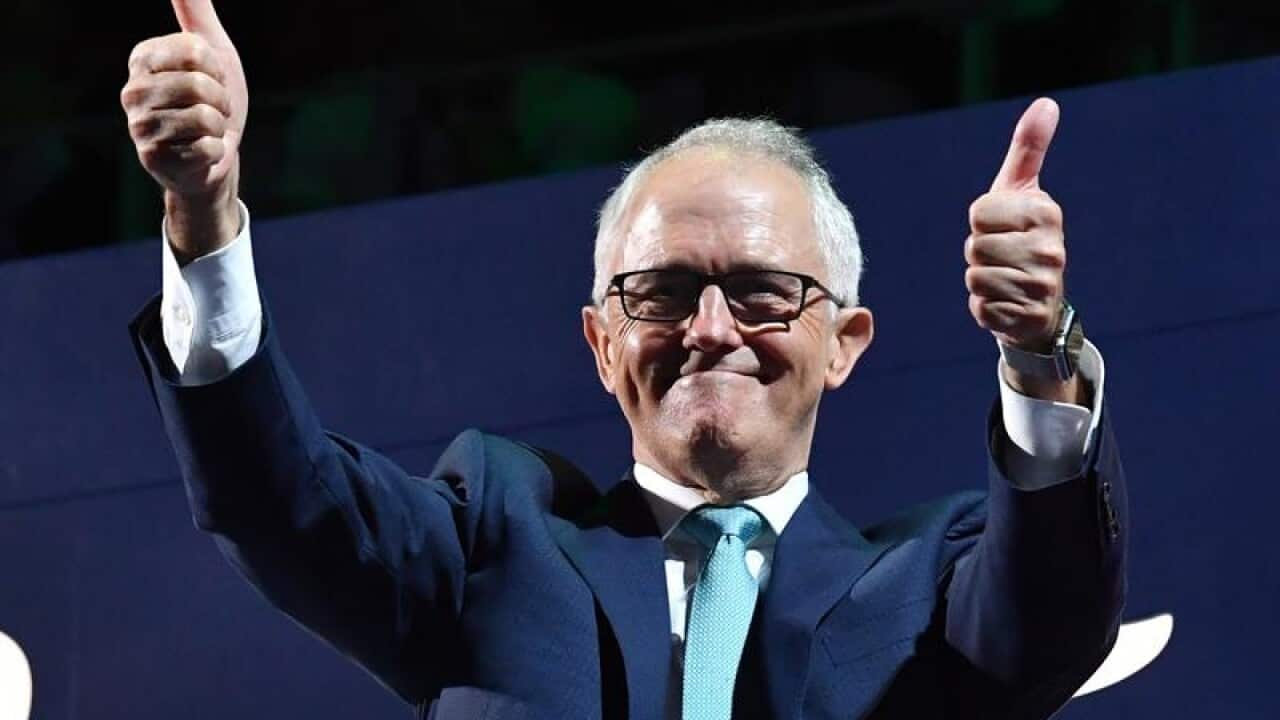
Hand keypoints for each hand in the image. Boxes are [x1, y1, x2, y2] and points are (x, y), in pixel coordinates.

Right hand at [120, 0, 245, 259]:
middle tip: (212, 110)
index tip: (210, 80)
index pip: (195, 50)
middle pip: (199, 85)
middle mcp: (132, 91)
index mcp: (143, 59)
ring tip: (206, 131)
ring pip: (205, 118)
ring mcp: (139, 127)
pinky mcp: (153, 158)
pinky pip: (207, 148)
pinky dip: (215, 151)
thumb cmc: (213, 101)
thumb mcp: (213, 51)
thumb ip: (196, 11)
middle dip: (221, 100)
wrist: (215, 157)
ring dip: (219, 127)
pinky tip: (200, 152)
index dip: (217, 69)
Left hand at [965, 98, 1081, 401]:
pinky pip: (980, 308)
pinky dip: (984, 307)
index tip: (1001, 226)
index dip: (981, 221)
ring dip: (980, 280)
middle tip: (1002, 256)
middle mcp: (1052, 250)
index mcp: (1046, 213)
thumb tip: (1046, 103)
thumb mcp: (1022, 190)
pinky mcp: (1027, 317)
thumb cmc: (1021, 235)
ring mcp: (1041, 287)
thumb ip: (1029, 148)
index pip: (979, 213)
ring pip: (974, 278)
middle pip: (974, 247)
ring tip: (1004, 278)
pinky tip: (1005, 302)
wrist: (1038, 300)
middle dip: (978, 253)